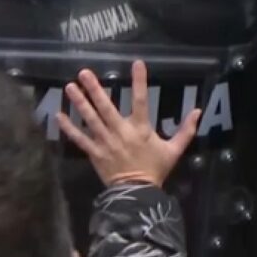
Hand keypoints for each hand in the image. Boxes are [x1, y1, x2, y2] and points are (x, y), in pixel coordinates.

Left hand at [58, 60, 199, 187]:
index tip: (136, 63)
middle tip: (84, 73)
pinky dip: (69, 128)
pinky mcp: (94, 153)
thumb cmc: (155, 169)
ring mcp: (105, 142)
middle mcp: (120, 132)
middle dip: (94, 89)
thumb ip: (186, 130)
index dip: (139, 81)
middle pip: (105, 107)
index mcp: (141, 129)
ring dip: (79, 102)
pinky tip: (59, 116)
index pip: (140, 100)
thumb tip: (198, 111)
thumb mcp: (175, 150)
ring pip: (90, 119)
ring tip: (70, 87)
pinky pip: (80, 139)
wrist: (136, 194)